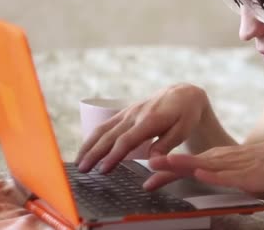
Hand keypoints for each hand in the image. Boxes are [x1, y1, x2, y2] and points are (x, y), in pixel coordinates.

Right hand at [75, 83, 208, 172]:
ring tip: (78, 162)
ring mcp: (128, 112)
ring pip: (103, 129)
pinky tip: (86, 148)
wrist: (183, 93)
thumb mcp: (183, 130)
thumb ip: (166, 145)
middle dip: (94, 153)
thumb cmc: (185, 114)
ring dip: (88, 145)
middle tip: (82, 170)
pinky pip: (106, 125)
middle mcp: (135, 115)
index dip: (113, 155)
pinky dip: (93, 137)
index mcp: (149, 120)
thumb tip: (151, 161)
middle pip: (109, 136)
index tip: (103, 169)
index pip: (126, 140)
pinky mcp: (125, 112)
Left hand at [143, 142, 263, 196]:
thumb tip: (208, 180)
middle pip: (190, 163)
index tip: (150, 174)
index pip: (189, 163)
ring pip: (203, 164)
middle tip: (146, 170)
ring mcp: (234, 166)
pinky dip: (213, 174)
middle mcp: (223, 159)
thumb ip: (225, 175)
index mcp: (221, 159)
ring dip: (182, 164)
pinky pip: (227, 175)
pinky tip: (200, 174)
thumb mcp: (241, 171)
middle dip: (167, 167)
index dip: (168, 168)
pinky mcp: (247, 175)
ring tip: (163, 165)